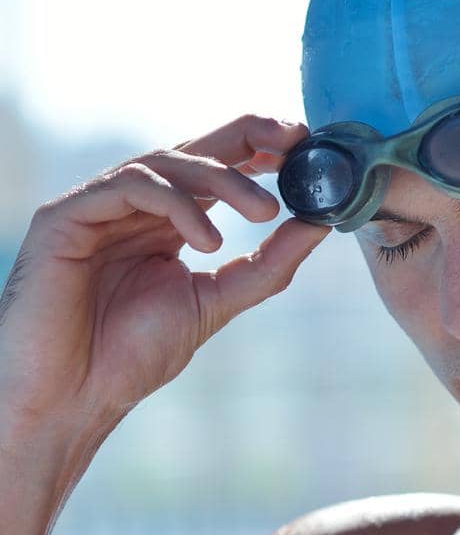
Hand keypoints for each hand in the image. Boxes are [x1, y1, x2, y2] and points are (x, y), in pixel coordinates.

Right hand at [0, 115, 330, 436]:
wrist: (71, 397)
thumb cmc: (129, 357)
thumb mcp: (214, 302)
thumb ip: (265, 266)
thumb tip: (318, 225)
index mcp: (162, 222)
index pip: (212, 167)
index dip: (256, 147)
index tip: (304, 145)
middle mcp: (129, 206)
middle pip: (191, 149)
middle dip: (247, 137)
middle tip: (294, 141)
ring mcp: (96, 206)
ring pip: (165, 162)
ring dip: (223, 180)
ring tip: (265, 211)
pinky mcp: (67, 215)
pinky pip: (129, 186)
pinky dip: (176, 205)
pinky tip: (209, 240)